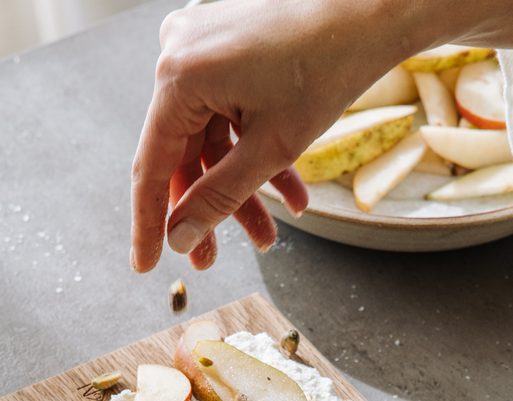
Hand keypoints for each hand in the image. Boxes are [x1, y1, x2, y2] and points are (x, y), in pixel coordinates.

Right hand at [130, 0, 427, 272]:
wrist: (366, 15)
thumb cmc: (325, 67)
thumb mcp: (270, 149)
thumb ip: (218, 198)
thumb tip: (180, 239)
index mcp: (179, 76)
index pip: (152, 166)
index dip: (149, 222)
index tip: (146, 264)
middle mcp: (178, 56)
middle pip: (184, 155)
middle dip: (208, 211)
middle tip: (210, 261)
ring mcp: (200, 50)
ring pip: (210, 142)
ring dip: (240, 190)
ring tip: (268, 235)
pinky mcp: (223, 50)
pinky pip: (227, 116)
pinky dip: (253, 155)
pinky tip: (289, 195)